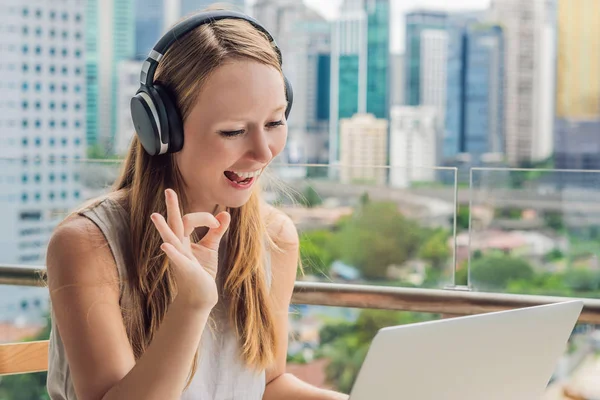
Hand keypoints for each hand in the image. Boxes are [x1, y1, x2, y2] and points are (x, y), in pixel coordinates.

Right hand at [151, 189, 230, 310]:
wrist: (201, 297)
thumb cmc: (202, 272)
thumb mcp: (210, 248)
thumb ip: (216, 230)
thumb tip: (226, 213)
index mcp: (182, 239)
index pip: (189, 219)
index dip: (204, 217)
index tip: (217, 222)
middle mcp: (178, 246)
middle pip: (174, 223)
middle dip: (172, 207)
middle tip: (169, 190)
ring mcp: (179, 258)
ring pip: (170, 239)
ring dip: (163, 228)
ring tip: (155, 216)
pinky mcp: (185, 270)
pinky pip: (177, 260)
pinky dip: (172, 253)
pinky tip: (165, 247)